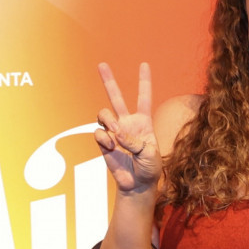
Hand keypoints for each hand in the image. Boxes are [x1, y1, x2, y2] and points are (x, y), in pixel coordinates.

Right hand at [95, 62, 160, 193]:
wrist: (138, 184)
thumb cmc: (149, 168)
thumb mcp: (149, 153)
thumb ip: (134, 140)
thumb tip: (116, 133)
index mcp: (143, 122)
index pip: (144, 97)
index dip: (144, 81)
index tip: (144, 64)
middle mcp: (127, 123)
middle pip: (116, 97)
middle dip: (108, 80)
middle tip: (101, 64)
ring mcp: (114, 132)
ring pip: (103, 113)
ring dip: (108, 119)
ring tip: (114, 132)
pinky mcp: (104, 143)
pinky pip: (99, 132)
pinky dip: (104, 138)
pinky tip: (111, 146)